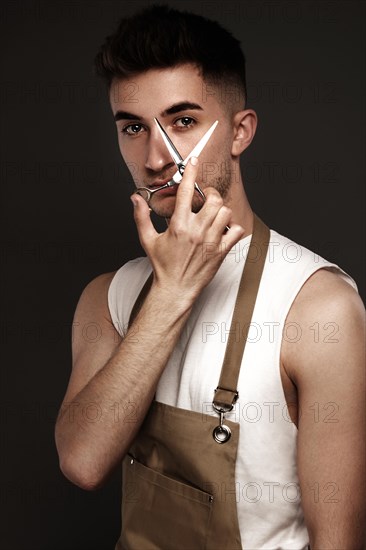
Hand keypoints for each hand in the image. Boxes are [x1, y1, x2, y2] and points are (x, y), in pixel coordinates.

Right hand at [131, 157, 244, 303]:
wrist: (175, 289)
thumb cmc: (162, 265)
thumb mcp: (147, 240)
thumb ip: (141, 217)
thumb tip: (135, 198)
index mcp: (178, 225)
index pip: (186, 191)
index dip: (190, 172)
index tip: (193, 162)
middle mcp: (196, 231)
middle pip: (213, 199)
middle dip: (211, 194)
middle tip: (206, 197)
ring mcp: (211, 241)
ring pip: (225, 212)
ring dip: (221, 210)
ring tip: (213, 214)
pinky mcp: (221, 252)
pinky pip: (236, 231)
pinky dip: (233, 227)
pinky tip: (224, 229)